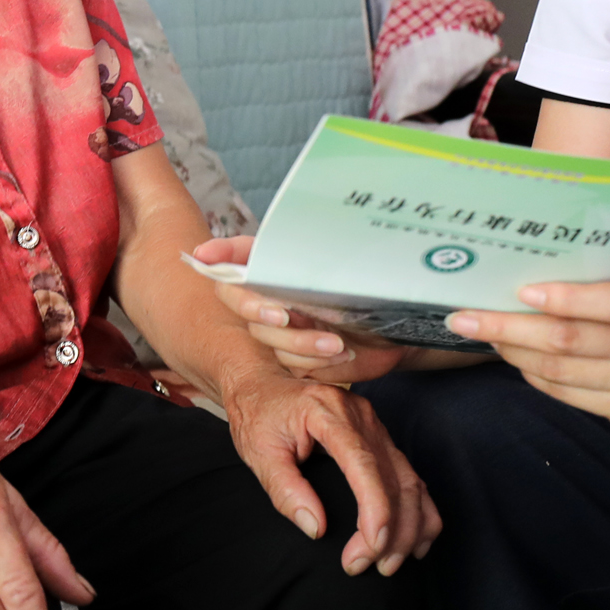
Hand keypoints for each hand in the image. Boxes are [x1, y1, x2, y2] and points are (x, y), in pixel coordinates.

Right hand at [190, 237, 416, 382]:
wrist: (405, 329)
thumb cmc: (375, 289)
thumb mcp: (345, 265)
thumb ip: (303, 253)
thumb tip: (259, 244)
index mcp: (279, 268)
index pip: (234, 257)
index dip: (219, 256)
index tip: (205, 258)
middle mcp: (275, 297)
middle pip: (241, 302)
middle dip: (258, 308)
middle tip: (285, 316)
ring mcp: (284, 330)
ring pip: (267, 339)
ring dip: (301, 343)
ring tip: (337, 344)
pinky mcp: (299, 360)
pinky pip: (291, 364)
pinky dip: (317, 363)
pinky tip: (343, 355)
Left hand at [218, 367, 440, 575]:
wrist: (263, 381)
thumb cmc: (257, 413)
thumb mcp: (257, 451)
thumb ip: (285, 489)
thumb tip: (316, 528)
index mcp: (328, 412)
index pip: (363, 464)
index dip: (375, 508)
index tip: (372, 545)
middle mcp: (361, 416)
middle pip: (396, 479)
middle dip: (391, 531)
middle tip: (368, 566)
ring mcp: (376, 426)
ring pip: (411, 482)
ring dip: (409, 527)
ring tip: (389, 564)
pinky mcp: (381, 438)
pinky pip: (411, 477)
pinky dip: (420, 511)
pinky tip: (415, 540)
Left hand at [450, 276, 609, 429]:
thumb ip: (600, 286)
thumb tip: (524, 283)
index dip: (566, 298)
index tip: (522, 291)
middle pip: (572, 341)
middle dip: (510, 328)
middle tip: (465, 317)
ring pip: (562, 372)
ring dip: (514, 352)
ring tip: (482, 334)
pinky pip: (567, 395)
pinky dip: (534, 375)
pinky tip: (515, 358)